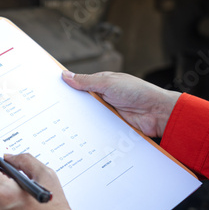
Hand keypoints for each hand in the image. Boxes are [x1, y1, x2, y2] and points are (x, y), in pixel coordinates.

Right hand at [62, 71, 180, 137]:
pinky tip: (78, 134)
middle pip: (81, 102)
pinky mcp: (111, 125)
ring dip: (79, 120)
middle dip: (69, 107)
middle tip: (52, 113)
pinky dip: (89, 130)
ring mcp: (107, 112)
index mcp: (101, 83)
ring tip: (61, 125)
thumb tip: (66, 75)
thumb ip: (86, 81)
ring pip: (87, 116)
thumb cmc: (137, 92)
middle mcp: (103, 97)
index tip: (51, 93)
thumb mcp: (107, 83)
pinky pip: (96, 128)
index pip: (79, 85)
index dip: (66, 88)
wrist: (157, 113)